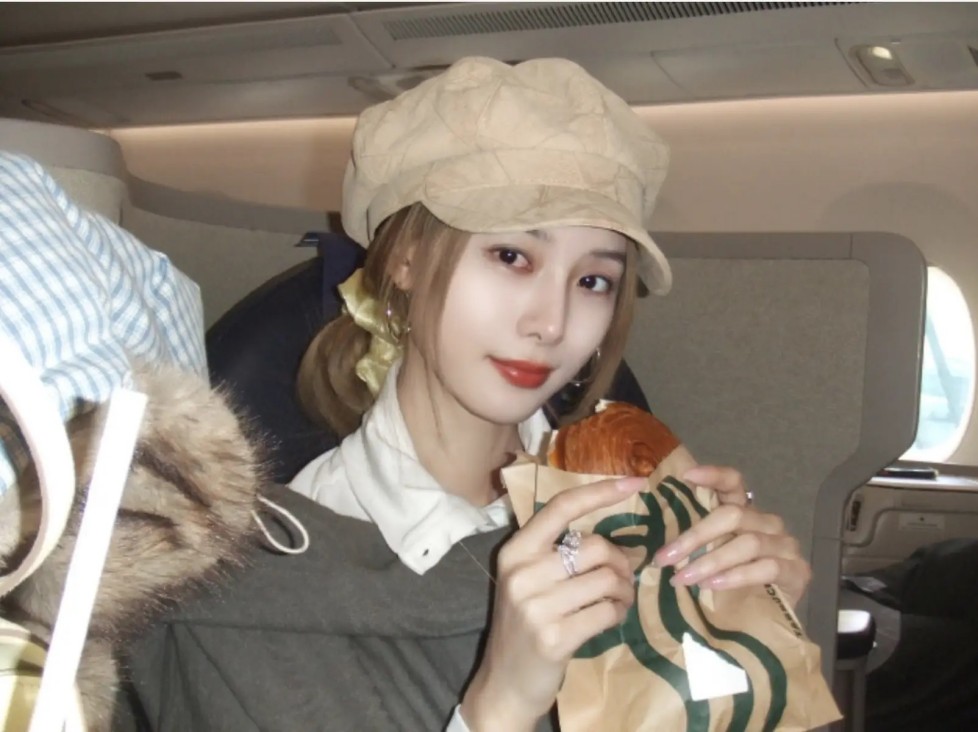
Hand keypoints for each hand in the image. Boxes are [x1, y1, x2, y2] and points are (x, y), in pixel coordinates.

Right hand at [460, 476, 645, 731]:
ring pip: (606, 579)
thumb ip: (562, 554)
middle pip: (594, 546)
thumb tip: (625, 541)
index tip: (637, 482)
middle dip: (621, 562)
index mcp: (515, 551)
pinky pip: (607, 611)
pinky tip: (610, 618)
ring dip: (624, 590)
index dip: (601, 491)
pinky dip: (618, 613)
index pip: (562, 507)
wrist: (504, 682)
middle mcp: (521, 573)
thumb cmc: (525, 623)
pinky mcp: (554, 637)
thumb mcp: (530, 580)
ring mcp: (536, 606)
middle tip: (623, 577)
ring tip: (618, 599)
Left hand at [652, 465, 811, 607]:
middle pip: (733, 515)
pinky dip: (736, 576)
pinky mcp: (798, 571)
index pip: (733, 482)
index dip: (713, 475)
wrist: (765, 622)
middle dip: (694, 537)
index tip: (687, 476)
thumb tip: (656, 544)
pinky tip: (713, 586)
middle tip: (665, 558)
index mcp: (744, 512)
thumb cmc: (729, 585)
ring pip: (748, 543)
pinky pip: (767, 568)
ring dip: (711, 561)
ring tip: (684, 578)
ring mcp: (785, 545)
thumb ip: (691, 545)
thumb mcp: (706, 560)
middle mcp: (767, 522)